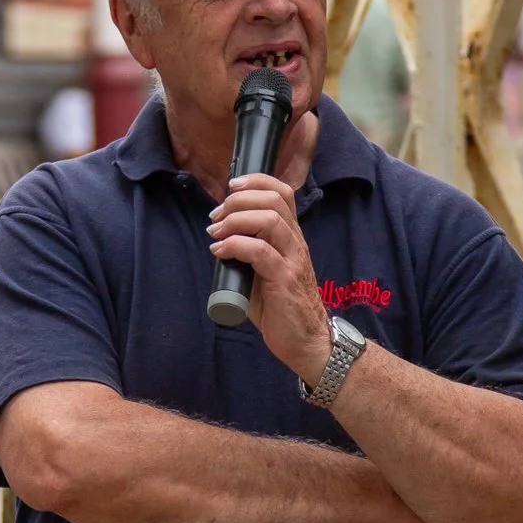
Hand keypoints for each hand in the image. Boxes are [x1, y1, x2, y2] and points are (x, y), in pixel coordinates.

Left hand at [207, 172, 332, 385]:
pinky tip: (220, 252)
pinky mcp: (284, 281)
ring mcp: (292, 261)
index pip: (282, 193)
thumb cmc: (283, 308)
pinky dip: (236, 245)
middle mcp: (295, 244)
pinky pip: (260, 252)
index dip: (256, 181)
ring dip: (235, 220)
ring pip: (269, 221)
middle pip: (273, 200)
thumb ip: (251, 252)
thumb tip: (219, 240)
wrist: (308, 341)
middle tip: (216, 216)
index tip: (231, 187)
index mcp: (292, 238)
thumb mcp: (266, 271)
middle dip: (238, 200)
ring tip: (215, 232)